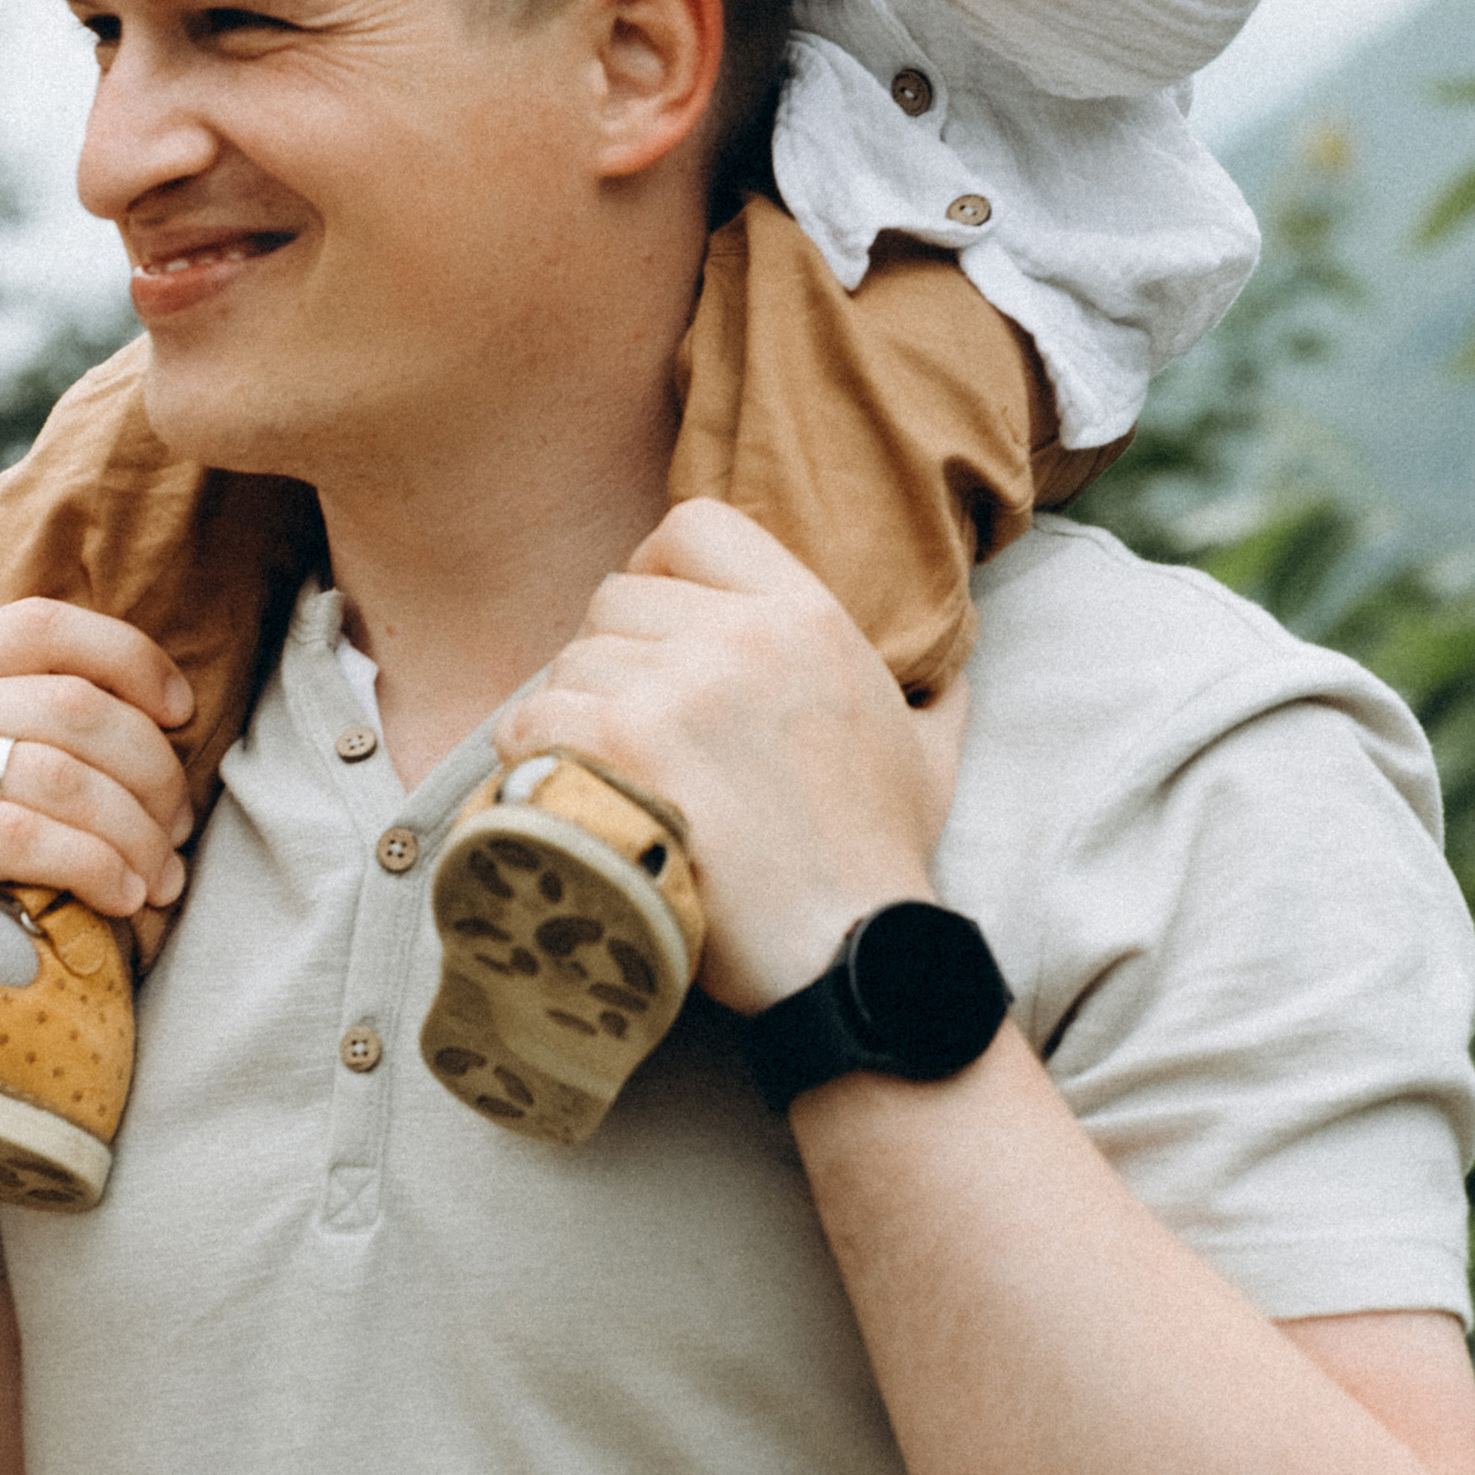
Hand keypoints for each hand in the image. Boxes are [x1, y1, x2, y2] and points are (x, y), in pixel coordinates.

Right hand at [0, 605, 196, 924]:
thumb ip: (29, 729)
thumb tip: (167, 721)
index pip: (44, 624)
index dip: (131, 659)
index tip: (183, 713)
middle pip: (70, 707)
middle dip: (151, 770)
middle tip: (180, 829)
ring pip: (60, 775)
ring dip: (135, 832)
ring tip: (162, 878)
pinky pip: (21, 836)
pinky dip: (92, 865)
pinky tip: (122, 897)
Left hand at [493, 501, 960, 1012]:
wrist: (848, 949)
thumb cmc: (880, 857)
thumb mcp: (928, 749)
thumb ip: (931, 689)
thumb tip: (942, 670)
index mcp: (808, 614)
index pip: (692, 525)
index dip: (657, 570)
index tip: (656, 630)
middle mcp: (741, 636)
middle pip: (615, 598)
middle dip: (611, 657)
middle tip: (626, 725)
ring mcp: (679, 689)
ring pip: (571, 662)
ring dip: (573, 715)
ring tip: (600, 772)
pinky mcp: (626, 749)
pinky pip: (534, 719)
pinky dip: (532, 758)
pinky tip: (562, 793)